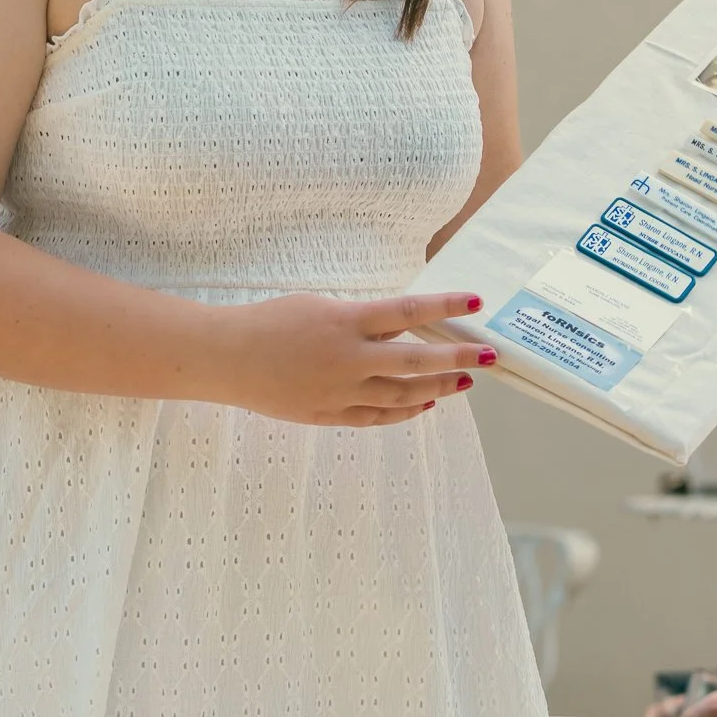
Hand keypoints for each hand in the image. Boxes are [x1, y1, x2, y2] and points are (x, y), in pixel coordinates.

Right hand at [211, 290, 492, 426]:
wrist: (227, 358)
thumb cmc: (270, 322)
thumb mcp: (319, 307)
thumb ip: (361, 321)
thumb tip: (403, 331)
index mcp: (345, 321)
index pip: (408, 311)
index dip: (445, 304)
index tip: (476, 300)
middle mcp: (349, 359)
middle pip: (416, 361)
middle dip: (457, 357)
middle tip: (489, 355)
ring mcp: (340, 391)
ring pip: (403, 395)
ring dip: (438, 388)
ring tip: (464, 381)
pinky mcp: (329, 415)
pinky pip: (378, 417)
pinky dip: (406, 413)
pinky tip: (425, 405)